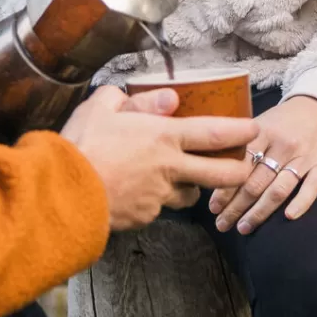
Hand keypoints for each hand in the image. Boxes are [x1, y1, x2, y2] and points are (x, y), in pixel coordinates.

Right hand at [60, 86, 259, 231]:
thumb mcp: (104, 106)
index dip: (240, 132)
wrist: (62, 194)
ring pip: (190, 196)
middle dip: (239, 172)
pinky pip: (159, 209)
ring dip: (193, 188)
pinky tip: (141, 193)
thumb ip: (139, 101)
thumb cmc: (81, 144)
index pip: (215, 134)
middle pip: (221, 175)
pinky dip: (157, 201)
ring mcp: (159, 197)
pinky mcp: (144, 218)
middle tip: (244, 167)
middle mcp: (170, 168)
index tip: (255, 130)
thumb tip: (169, 98)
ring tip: (184, 179)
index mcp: (164, 137)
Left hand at [209, 97, 316, 235]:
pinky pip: (312, 188)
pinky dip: (301, 203)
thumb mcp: (260, 123)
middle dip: (236, 207)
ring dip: (259, 212)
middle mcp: (283, 145)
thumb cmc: (284, 120)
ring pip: (279, 190)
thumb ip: (242, 145)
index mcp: (263, 132)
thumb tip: (214, 170)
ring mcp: (304, 157)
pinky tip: (288, 217)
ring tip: (243, 227)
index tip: (213, 207)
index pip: (240, 164)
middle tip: (222, 224)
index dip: (225, 188)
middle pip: (256, 182)